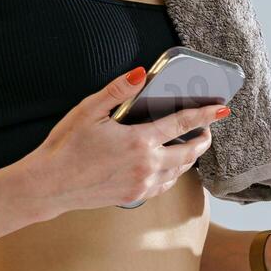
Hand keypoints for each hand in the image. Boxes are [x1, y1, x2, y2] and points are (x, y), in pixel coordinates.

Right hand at [24, 65, 231, 214]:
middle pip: (189, 153)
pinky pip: (164, 185)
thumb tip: (140, 74)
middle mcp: (146, 166)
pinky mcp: (133, 196)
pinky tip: (170, 166)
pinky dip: (174, 174)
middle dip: (203, 139)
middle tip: (208, 128)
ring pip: (179, 171)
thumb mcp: (88, 111)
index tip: (222, 108)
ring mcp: (140, 184)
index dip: (204, 114)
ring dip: (190, 157)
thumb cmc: (65, 146)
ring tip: (193, 145)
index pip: (181, 124)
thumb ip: (118, 91)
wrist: (48, 185)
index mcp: (138, 142)